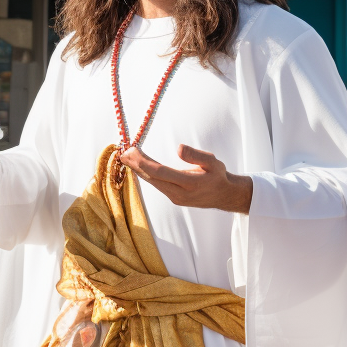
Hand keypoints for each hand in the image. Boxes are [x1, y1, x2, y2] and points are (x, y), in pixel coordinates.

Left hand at [119, 144, 252, 213]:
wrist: (223, 196)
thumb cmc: (218, 176)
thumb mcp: (213, 162)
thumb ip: (196, 155)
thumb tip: (178, 148)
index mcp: (190, 183)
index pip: (160, 172)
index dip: (144, 162)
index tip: (132, 151)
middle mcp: (179, 194)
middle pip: (152, 178)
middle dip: (136, 165)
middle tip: (123, 152)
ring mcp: (175, 198)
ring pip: (153, 182)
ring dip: (138, 170)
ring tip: (126, 157)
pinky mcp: (173, 198)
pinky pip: (156, 185)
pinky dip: (146, 174)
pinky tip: (138, 166)